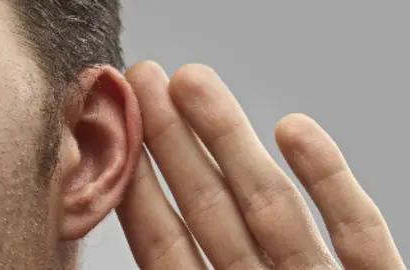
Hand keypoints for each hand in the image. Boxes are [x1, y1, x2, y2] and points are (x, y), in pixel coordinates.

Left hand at [116, 62, 405, 269]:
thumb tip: (115, 241)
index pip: (165, 244)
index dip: (139, 183)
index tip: (118, 126)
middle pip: (213, 209)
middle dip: (177, 141)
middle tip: (147, 80)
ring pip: (273, 204)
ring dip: (234, 139)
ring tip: (194, 81)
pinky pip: (357, 229)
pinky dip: (330, 178)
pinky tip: (293, 128)